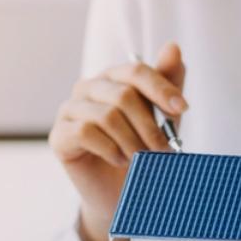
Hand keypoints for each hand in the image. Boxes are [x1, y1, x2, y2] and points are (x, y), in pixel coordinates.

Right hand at [48, 42, 187, 240]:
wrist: (118, 194)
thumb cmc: (140, 152)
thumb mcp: (162, 119)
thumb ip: (167, 84)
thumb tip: (173, 46)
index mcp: (112, 78)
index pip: (136, 71)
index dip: (160, 88)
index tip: (181, 109)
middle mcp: (88, 88)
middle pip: (123, 95)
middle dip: (149, 126)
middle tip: (164, 150)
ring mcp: (69, 110)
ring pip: (107, 116)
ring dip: (133, 142)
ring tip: (142, 159)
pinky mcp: (59, 136)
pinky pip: (87, 133)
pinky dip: (110, 149)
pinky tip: (119, 160)